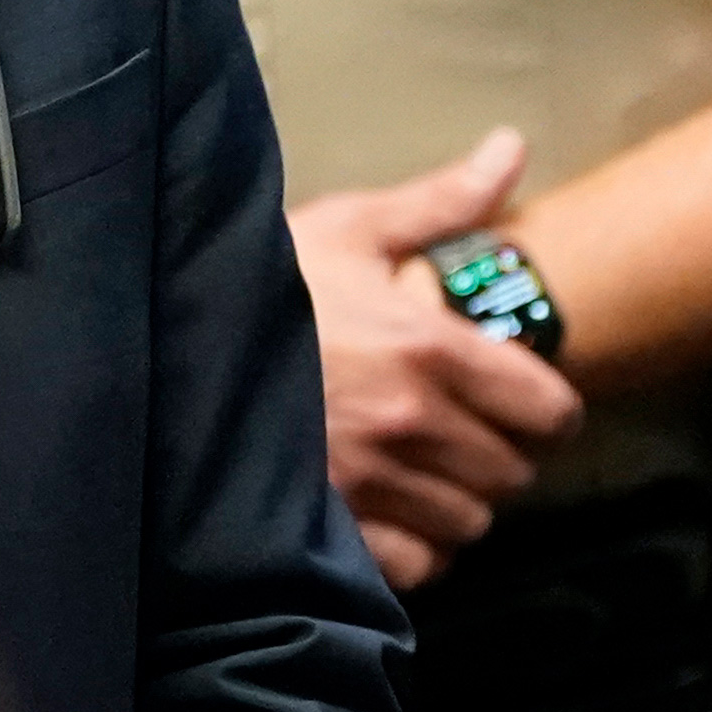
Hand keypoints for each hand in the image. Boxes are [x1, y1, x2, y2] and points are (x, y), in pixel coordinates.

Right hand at [290, 126, 581, 589]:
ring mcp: (373, 482)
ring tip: (429, 472)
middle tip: (470, 434)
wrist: (161, 341)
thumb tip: (512, 148)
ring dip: (461, 502)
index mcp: (430, 348)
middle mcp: (411, 421)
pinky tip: (398, 515)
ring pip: (471, 522)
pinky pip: (420, 563)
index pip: (550, 411)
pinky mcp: (334, 528)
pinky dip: (420, 548)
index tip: (526, 402)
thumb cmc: (261, 285)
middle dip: (502, 453)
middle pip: (515, 472)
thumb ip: (442, 202)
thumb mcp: (349, 230)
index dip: (548, 410)